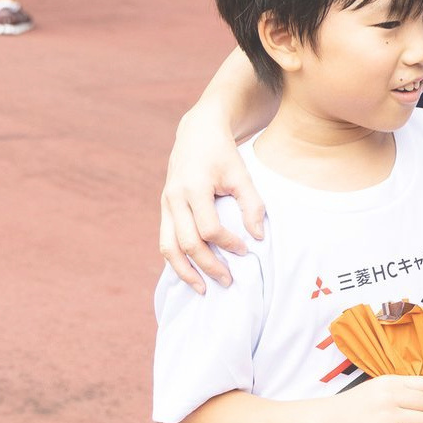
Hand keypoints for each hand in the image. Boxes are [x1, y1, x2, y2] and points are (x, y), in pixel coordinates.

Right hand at [159, 107, 265, 292]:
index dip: (228, 243)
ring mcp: (165, 205)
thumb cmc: (223, 155)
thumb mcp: (242, 174)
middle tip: (228, 281)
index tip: (245, 250)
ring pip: (168, 247)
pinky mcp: (164, 209)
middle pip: (186, 243)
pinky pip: (166, 241)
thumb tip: (258, 237)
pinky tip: (191, 273)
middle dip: (207, 266)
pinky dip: (177, 260)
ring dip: (185, 271)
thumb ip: (252, 204)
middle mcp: (173, 199)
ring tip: (203, 289)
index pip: (208, 228)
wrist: (197, 134)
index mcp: (193, 188)